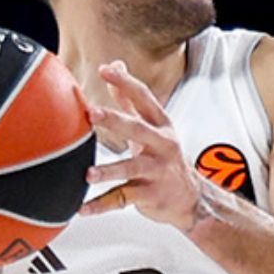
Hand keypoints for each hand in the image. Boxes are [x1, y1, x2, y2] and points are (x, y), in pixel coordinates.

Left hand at [82, 61, 206, 231]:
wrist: (190, 197)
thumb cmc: (166, 158)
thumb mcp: (154, 126)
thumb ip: (131, 98)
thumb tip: (116, 66)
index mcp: (161, 126)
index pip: (144, 98)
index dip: (126, 83)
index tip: (106, 70)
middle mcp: (161, 146)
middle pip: (138, 130)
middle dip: (115, 121)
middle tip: (93, 113)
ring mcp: (155, 172)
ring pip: (130, 169)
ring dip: (108, 171)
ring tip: (89, 174)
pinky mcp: (148, 195)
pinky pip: (122, 199)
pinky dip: (101, 205)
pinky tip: (83, 208)